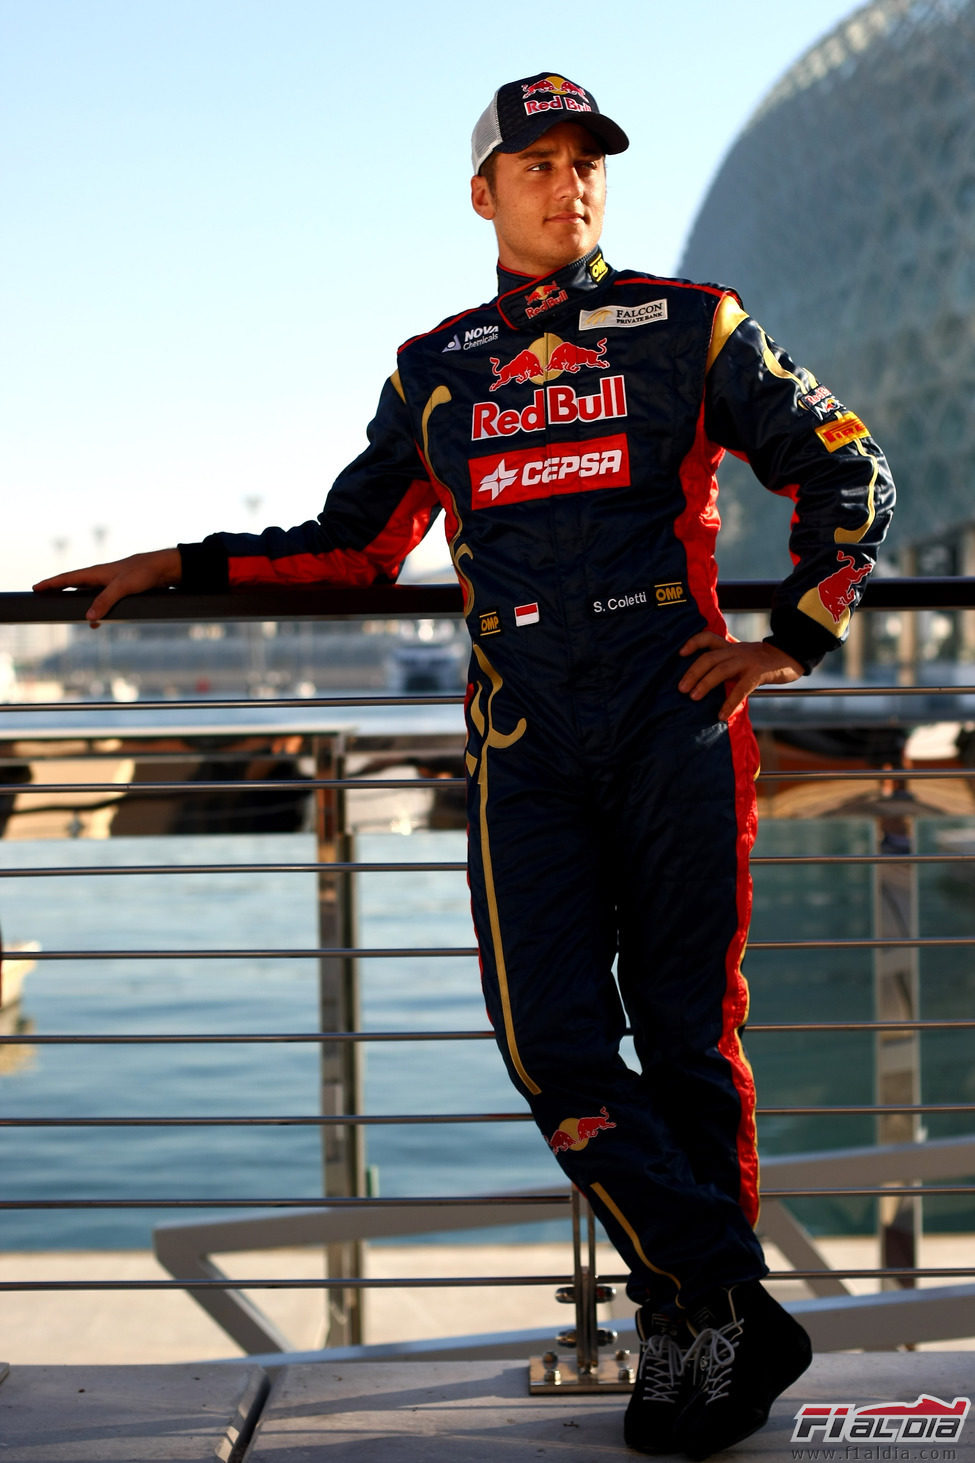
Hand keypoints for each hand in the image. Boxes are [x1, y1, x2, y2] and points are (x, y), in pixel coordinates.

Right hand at [33, 548, 181, 625]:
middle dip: (59, 592)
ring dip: (79, 604)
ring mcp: (110, 584)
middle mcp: (101, 577)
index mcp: (96, 572)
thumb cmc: (144, 572)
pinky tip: (96, 622)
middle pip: (74, 586)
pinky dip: (96, 610)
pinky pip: (102, 601)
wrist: (165, 569)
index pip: (67, 578)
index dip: (51, 583)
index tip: (35, 587)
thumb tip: (88, 617)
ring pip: (89, 595)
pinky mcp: (121, 591)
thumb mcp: (123, 587)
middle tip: (44, 597)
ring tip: (66, 615)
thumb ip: (105, 601)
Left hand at [678, 630, 802, 720]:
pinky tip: (722, 715)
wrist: (791, 655)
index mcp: (730, 647)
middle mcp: (735, 651)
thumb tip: (704, 680)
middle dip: (692, 673)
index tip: (680, 654)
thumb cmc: (763, 661)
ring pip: (720, 670)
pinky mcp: (759, 673)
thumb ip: (726, 662)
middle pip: (708, 658)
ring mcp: (747, 661)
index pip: (707, 638)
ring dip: (705, 684)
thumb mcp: (742, 656)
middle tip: (681, 688)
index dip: (692, 643)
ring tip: (693, 697)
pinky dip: (729, 703)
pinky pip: (741, 688)